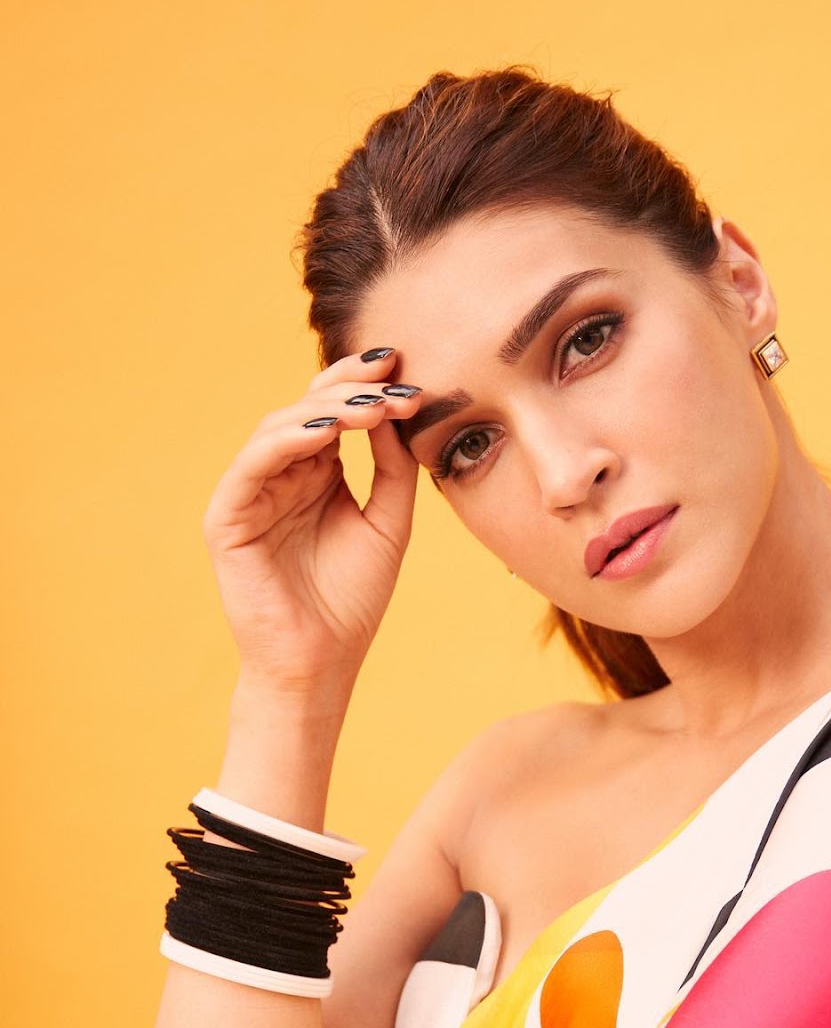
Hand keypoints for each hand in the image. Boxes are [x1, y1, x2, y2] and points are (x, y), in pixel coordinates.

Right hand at [201, 349, 424, 695]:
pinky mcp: (228, 516)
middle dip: (350, 384)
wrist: (322, 662)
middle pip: (308, 407)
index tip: (406, 366)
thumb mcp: (389, 523)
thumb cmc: (352, 600)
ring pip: (280, 427)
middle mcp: (282, 474)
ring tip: (370, 405)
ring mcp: (252, 492)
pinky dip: (287, 440)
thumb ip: (393, 469)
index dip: (366, 385)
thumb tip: (397, 411)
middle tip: (390, 370)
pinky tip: (326, 431)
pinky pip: (253, 464)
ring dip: (327, 408)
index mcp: (317, 473)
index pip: (336, 412)